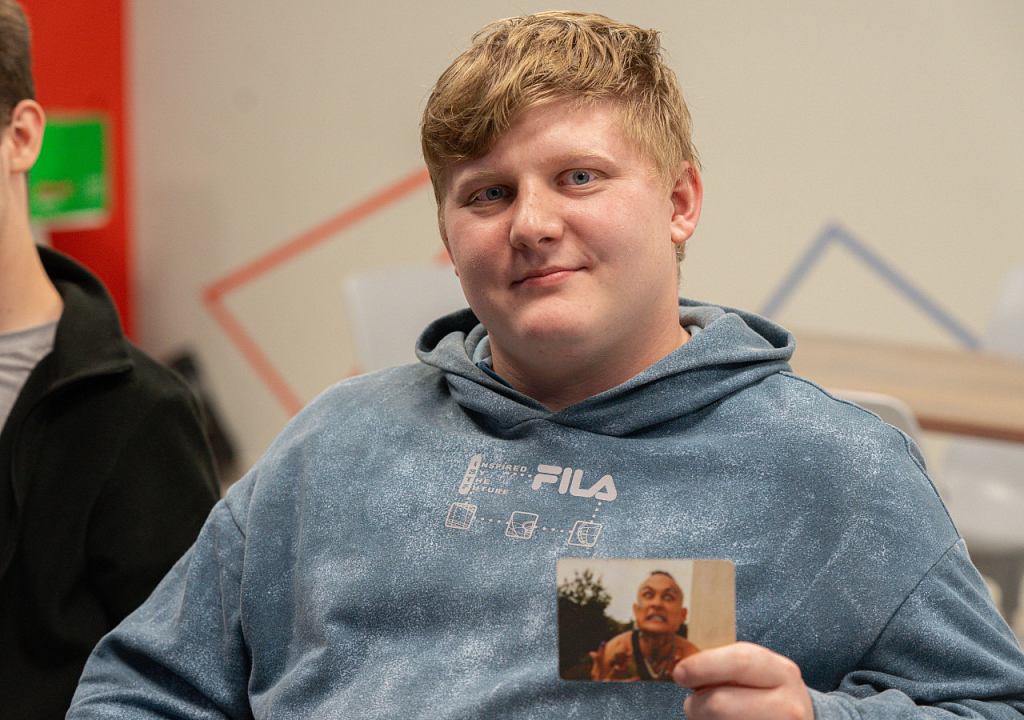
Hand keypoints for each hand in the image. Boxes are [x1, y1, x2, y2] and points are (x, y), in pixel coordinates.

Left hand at [672, 642, 812, 719]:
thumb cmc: (767, 694)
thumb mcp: (759, 673)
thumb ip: (727, 665)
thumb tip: (684, 669)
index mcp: (783, 673)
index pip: (739, 661)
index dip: (702, 665)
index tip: (679, 672)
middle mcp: (788, 706)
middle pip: (720, 703)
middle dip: (695, 704)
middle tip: (693, 704)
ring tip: (714, 718)